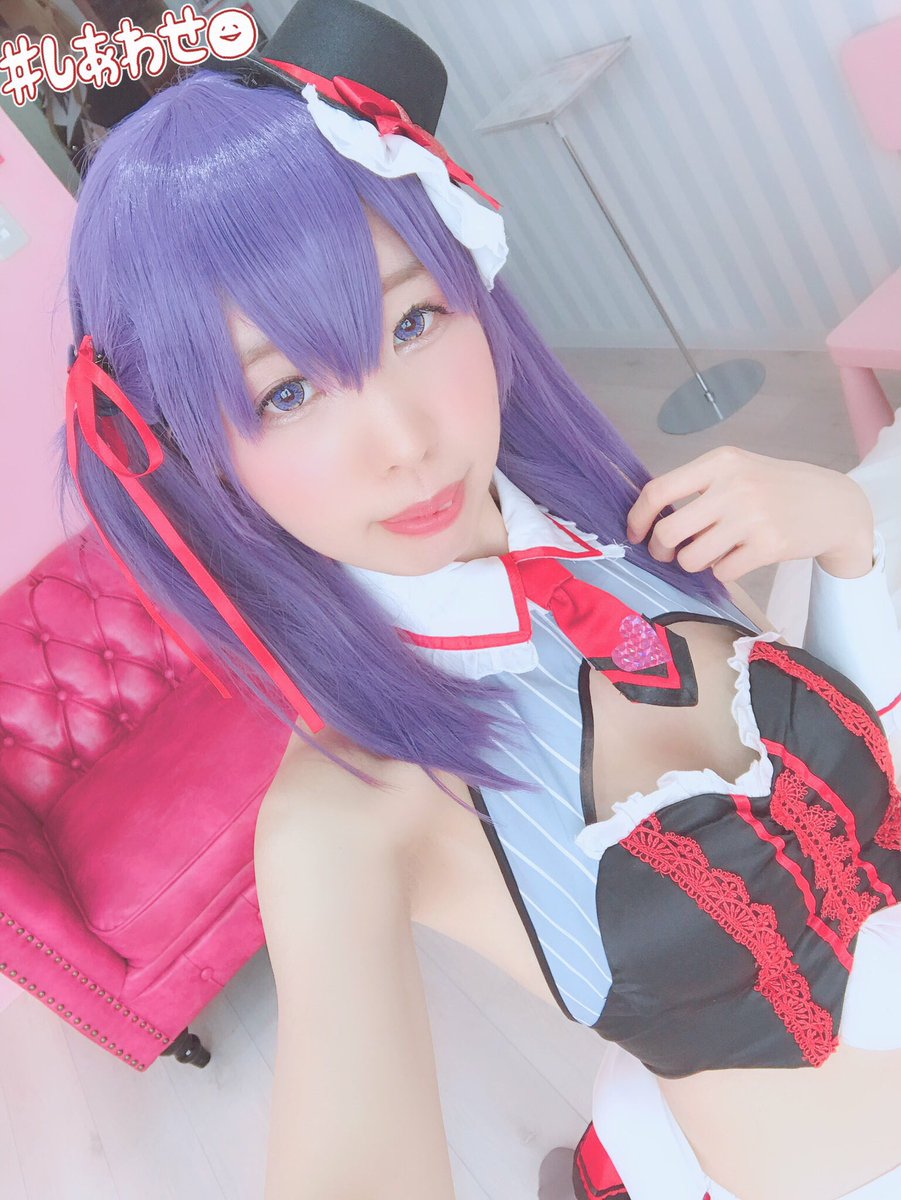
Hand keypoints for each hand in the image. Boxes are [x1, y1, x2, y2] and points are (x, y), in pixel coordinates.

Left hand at [625, 446, 874, 581]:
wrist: (833, 504)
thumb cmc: (775, 489)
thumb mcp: (738, 471)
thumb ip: (697, 487)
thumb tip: (648, 518)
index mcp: (721, 462)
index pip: (659, 490)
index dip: (638, 517)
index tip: (636, 534)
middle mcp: (734, 486)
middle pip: (669, 531)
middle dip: (661, 550)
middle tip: (668, 554)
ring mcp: (752, 517)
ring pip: (692, 558)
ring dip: (693, 563)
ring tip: (710, 553)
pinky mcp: (768, 546)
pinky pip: (721, 572)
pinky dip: (722, 571)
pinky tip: (738, 558)